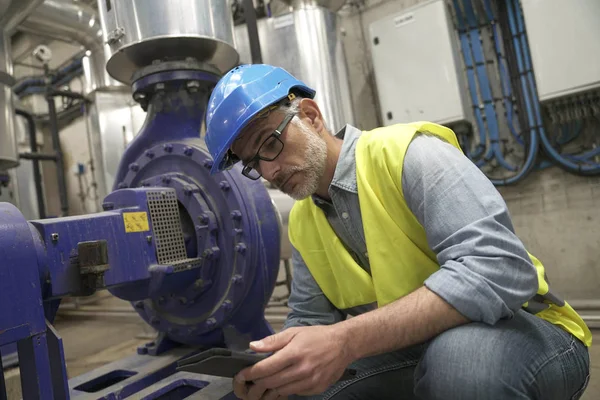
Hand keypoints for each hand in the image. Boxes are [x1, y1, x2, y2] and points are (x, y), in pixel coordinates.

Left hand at [232, 325, 353, 398]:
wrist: (343, 345)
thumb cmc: (317, 336)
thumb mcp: (294, 332)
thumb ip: (273, 341)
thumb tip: (253, 346)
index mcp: (293, 353)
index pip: (265, 368)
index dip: (250, 373)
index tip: (241, 375)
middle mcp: (301, 369)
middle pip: (270, 383)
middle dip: (255, 385)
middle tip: (248, 384)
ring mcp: (309, 381)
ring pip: (281, 391)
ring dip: (269, 390)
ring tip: (262, 386)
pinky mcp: (316, 388)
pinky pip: (294, 393)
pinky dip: (285, 390)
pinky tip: (281, 385)